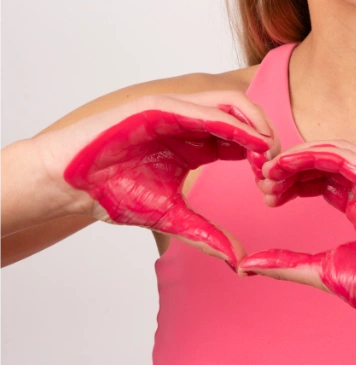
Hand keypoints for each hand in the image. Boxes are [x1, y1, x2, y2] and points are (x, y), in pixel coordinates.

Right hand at [37, 91, 278, 268]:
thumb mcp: (171, 217)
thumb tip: (240, 261)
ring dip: (255, 124)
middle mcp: (190, 122)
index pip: (243, 139)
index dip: (263, 157)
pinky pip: (201, 109)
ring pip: (229, 103)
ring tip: (268, 151)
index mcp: (196, 144)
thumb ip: (206, 235)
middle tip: (278, 167)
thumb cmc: (112, 193)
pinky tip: (247, 140)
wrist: (70, 185)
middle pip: (244, 116)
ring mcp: (174, 110)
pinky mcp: (157, 106)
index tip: (272, 184)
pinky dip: (229, 122)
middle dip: (267, 138)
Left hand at [239, 140, 355, 331]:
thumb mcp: (323, 272)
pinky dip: (313, 155)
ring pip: (334, 150)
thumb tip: (246, 266)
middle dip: (291, 167)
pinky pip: (345, 156)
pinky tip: (288, 166)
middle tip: (262, 182)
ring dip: (298, 157)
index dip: (293, 180)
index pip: (324, 178)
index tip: (267, 194)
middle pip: (326, 160)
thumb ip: (288, 264)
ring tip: (271, 174)